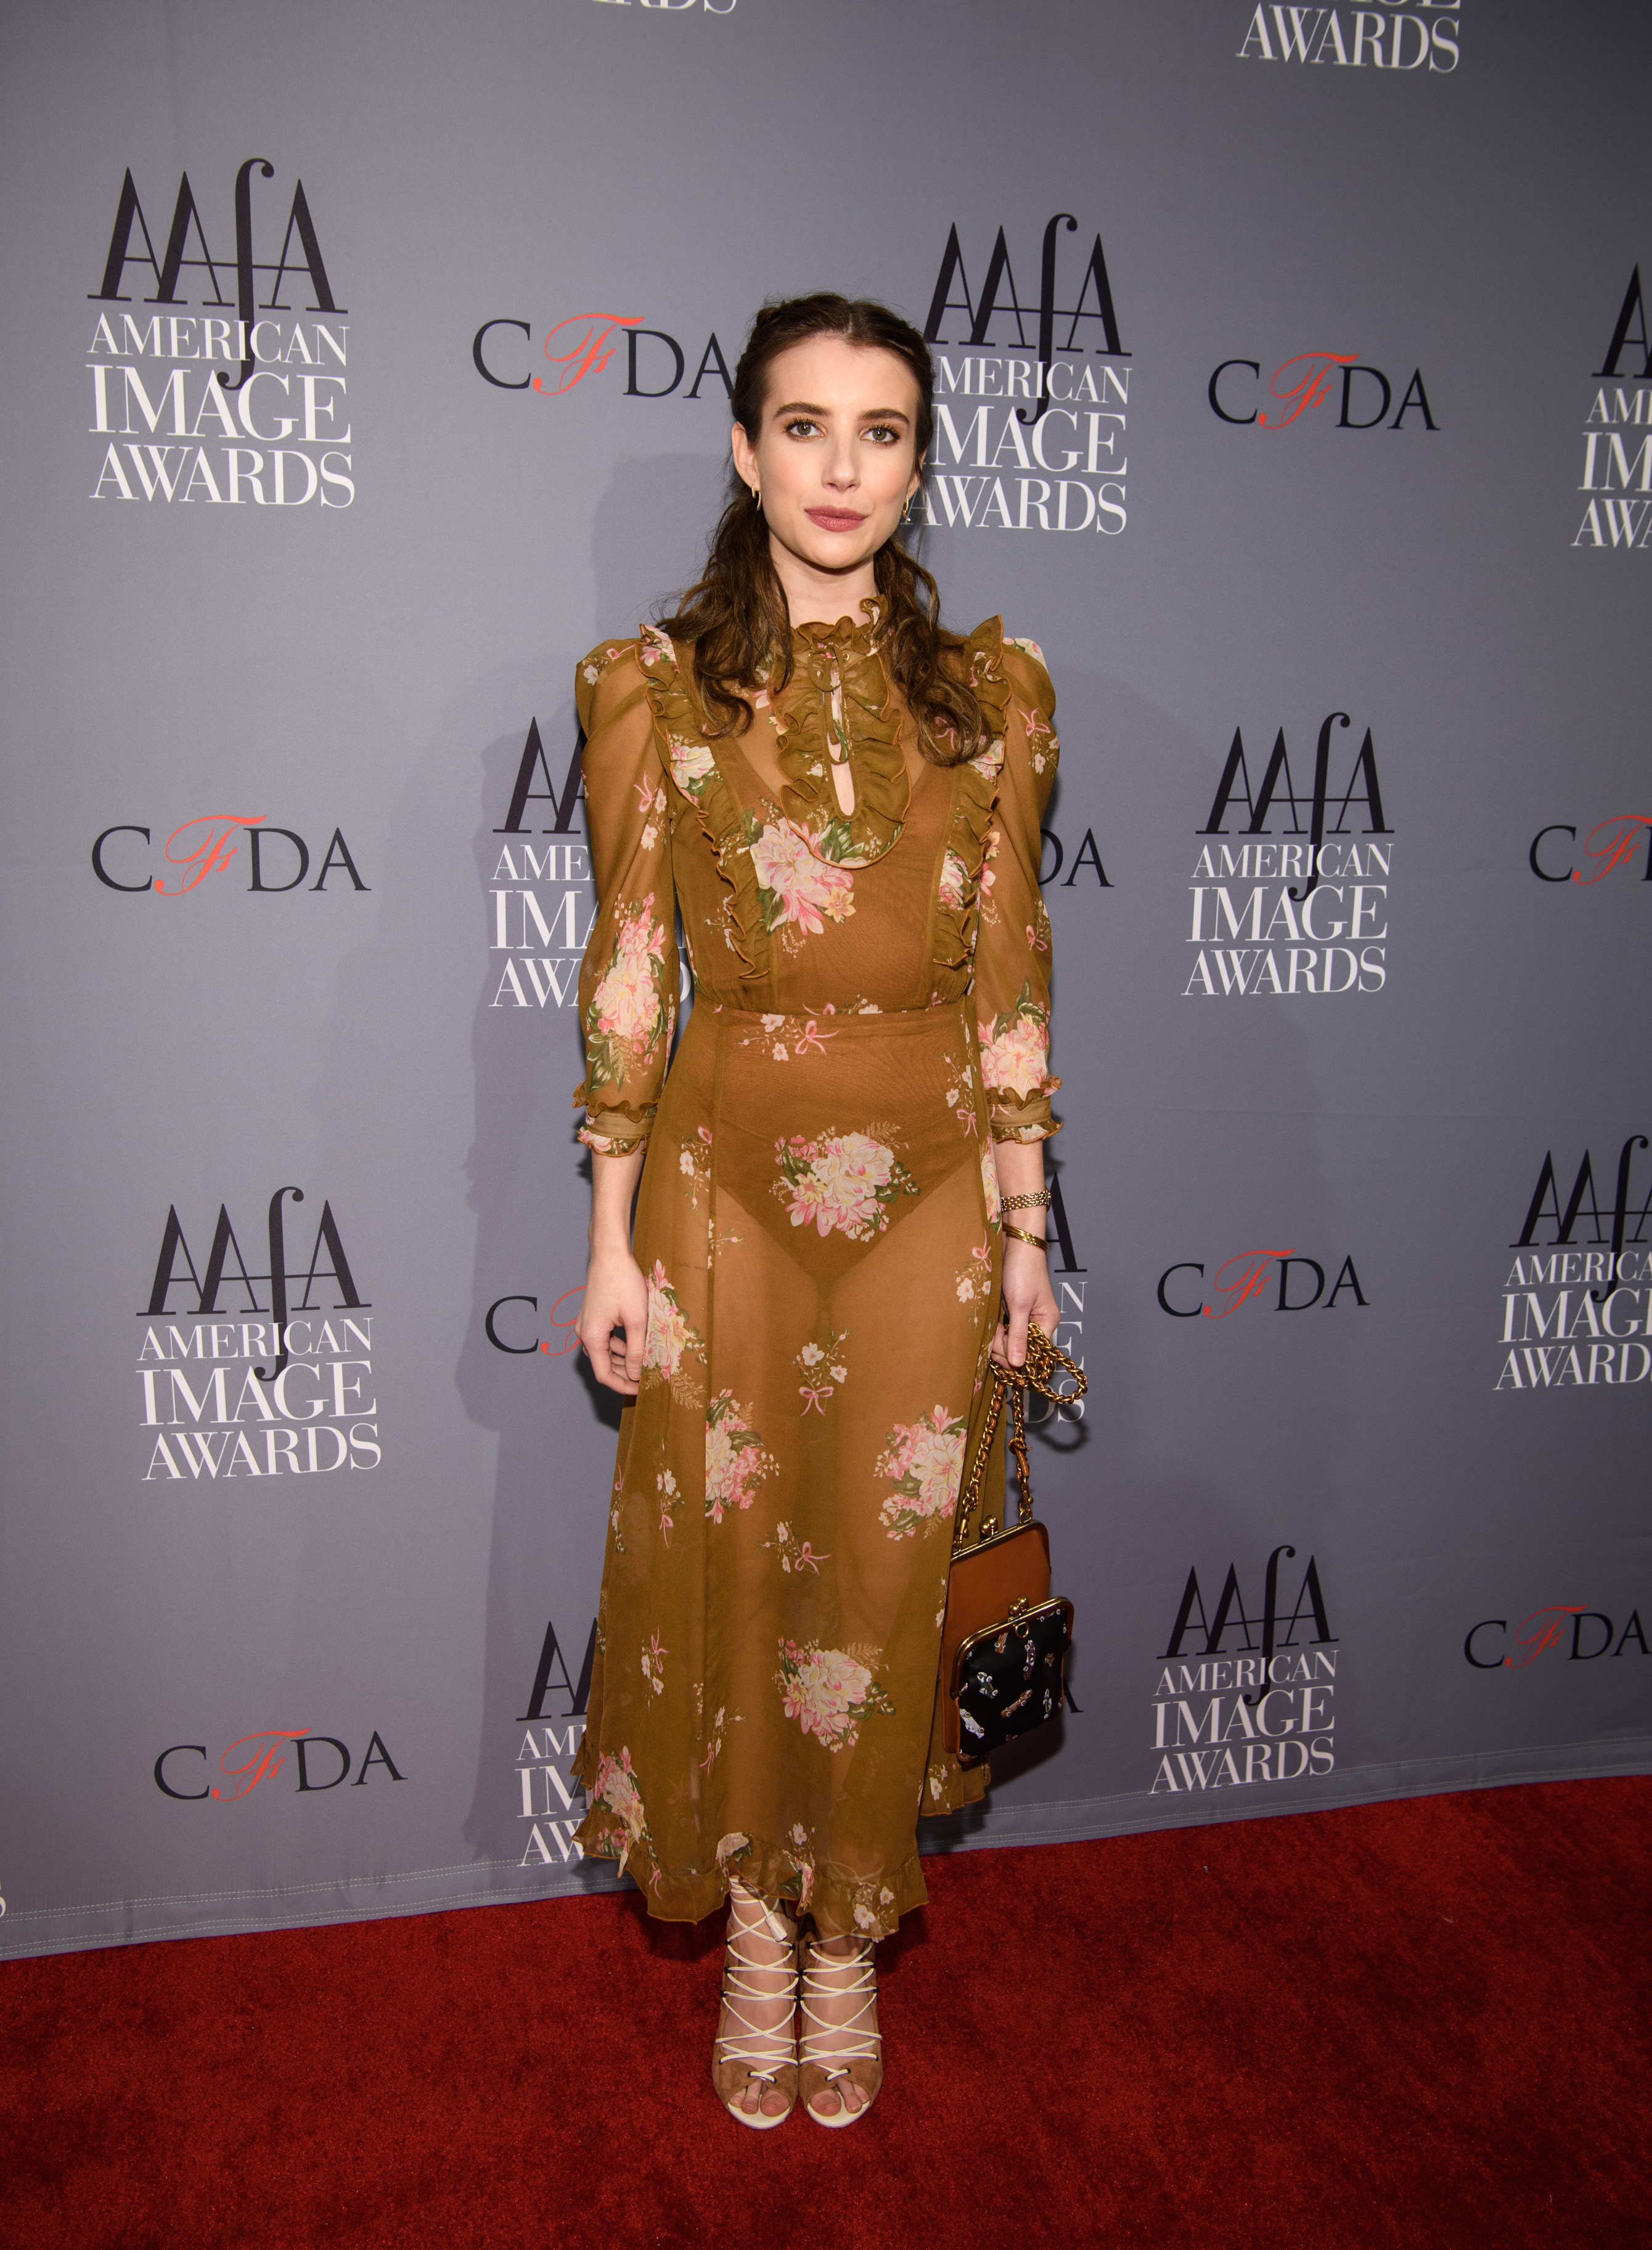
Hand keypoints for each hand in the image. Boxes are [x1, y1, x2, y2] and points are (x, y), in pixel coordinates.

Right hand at [577, 1245, 648, 1394]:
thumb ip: (637, 1350)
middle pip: (603, 1365)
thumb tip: (637, 1374)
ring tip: (645, 1363)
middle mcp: (584, 1332)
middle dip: (625, 1374)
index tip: (641, 1390)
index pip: (604, 1375)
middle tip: (647, 1379)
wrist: (610, 1254)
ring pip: (605, 1352)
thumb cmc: (623, 1282)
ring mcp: (586, 1324)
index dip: (623, 1386)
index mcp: (591, 1337)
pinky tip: (635, 1345)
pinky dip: (619, 1346)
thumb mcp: (636, 1319)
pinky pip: (605, 1339)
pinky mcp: (593, 1316)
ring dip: (623, 1360)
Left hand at [990, 1236, 1058, 1370]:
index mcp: (1047, 1323)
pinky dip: (996, 1329)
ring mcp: (1025, 1318)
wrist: (1015, 1244)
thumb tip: (1019, 1364)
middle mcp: (1038, 1323)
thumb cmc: (1022, 1270)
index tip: (998, 1346)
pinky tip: (992, 1322)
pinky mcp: (1013, 1312)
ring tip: (993, 1323)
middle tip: (994, 1330)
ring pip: (1010, 1341)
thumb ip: (1018, 1335)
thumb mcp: (1019, 1305)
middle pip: (1020, 1350)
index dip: (1013, 1355)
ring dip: (998, 1337)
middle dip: (1003, 1346)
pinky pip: (1005, 1330)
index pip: (1033, 1354)